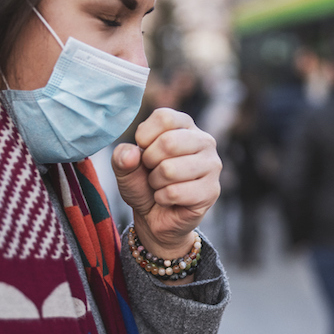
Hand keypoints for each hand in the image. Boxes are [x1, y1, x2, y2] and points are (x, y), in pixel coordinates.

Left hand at [112, 108, 220, 258]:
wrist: (155, 216)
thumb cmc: (143, 184)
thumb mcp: (125, 167)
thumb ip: (121, 156)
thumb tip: (131, 154)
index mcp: (185, 125)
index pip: (164, 118)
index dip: (144, 137)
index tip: (143, 151)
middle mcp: (204, 141)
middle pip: (168, 142)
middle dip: (149, 162)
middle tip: (152, 171)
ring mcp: (212, 166)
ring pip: (170, 169)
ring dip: (156, 182)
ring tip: (161, 185)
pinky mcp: (211, 191)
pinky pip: (174, 193)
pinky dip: (162, 198)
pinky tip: (168, 199)